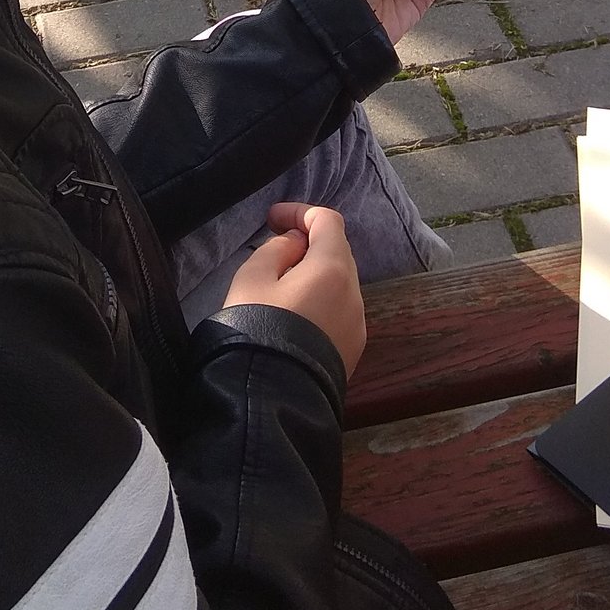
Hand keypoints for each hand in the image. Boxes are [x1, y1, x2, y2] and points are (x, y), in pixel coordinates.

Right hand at [222, 203, 365, 377]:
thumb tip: (296, 244)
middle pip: (337, 252)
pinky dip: (321, 299)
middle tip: (274, 247)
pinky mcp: (353, 350)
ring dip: (315, 273)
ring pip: (339, 283)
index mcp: (333, 269)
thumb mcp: (252, 278)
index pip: (328, 221)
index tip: (272, 219)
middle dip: (308, 242)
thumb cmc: (257, 328)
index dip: (299, 212)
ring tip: (280, 285)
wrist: (272, 398)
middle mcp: (354, 294)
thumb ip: (276, 250)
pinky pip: (339, 311)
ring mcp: (357, 325)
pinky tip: (295, 314)